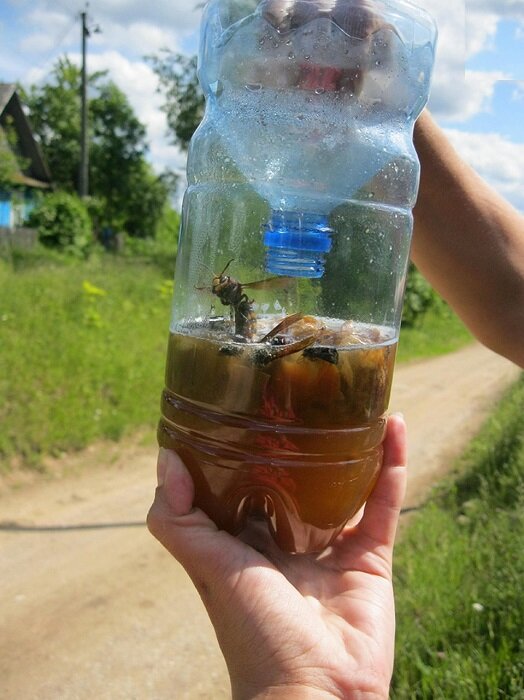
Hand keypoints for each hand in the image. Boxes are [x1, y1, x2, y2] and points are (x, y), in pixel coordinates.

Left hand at [147, 414, 406, 699]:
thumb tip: (167, 457)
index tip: (248, 404)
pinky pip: (384, 504)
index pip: (244, 483)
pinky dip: (392, 466)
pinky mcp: (371, 558)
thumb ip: (178, 520)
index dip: (246, 447)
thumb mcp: (207, 568)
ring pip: (346, 485)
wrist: (314, 690)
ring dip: (355, 446)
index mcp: (246, 541)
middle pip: (299, 480)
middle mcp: (287, 541)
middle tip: (307, 393)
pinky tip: (396, 427)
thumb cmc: (251, 631)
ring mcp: (332, 549)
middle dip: (304, 442)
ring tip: (356, 402)